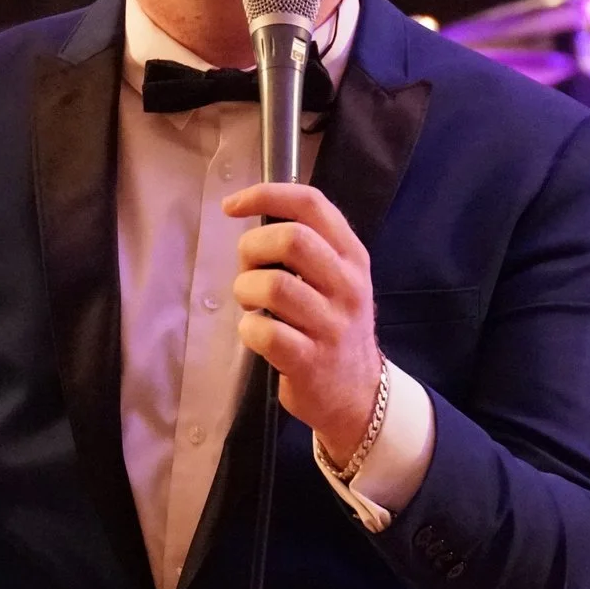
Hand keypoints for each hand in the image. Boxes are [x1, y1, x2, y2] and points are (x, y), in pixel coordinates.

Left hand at [224, 182, 381, 464]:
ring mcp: (331, 325)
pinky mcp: (310, 361)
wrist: (356, 393)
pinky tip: (255, 332)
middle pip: (291, 240)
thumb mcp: (337, 279)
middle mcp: (347, 286)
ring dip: (246, 290)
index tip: (232, 205)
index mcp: (352, 257)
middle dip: (252, 249)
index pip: (312, 205)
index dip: (266, 195)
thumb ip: (309, 246)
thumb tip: (255, 214)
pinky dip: (248, 328)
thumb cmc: (333, 326)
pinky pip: (265, 331)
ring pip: (273, 285)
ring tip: (252, 304)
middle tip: (248, 270)